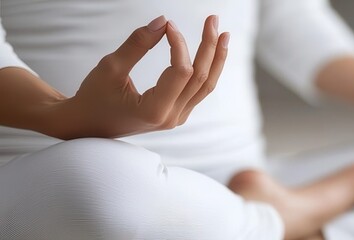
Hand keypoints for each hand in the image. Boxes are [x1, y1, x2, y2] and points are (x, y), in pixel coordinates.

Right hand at [45, 15, 229, 138]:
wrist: (87, 125)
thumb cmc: (94, 97)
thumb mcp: (110, 67)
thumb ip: (137, 44)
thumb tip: (162, 21)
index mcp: (154, 110)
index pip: (181, 72)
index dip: (180, 44)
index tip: (169, 25)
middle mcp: (171, 118)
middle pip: (200, 77)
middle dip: (208, 46)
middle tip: (213, 19)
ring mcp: (177, 118)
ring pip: (205, 85)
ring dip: (215, 58)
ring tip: (223, 34)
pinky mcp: (178, 114)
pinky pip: (199, 90)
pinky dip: (207, 69)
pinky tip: (212, 53)